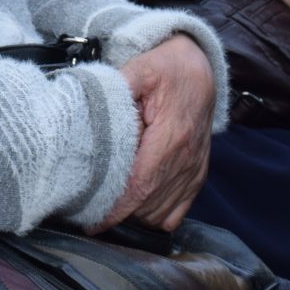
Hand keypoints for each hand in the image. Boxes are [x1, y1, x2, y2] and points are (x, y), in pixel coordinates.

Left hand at [93, 35, 215, 232]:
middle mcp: (186, 160)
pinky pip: (177, 213)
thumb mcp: (140, 68)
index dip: (117, 208)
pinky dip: (156, 217)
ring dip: (136, 216)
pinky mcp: (197, 176)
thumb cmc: (167, 69)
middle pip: (149, 204)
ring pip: (162, 213)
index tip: (93, 221)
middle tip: (91, 211)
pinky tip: (136, 209)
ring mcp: (194, 171)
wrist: (200, 70)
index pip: (141, 185)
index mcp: (171, 137)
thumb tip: (89, 104)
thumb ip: (116, 87)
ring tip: (109, 209)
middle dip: (120, 214)